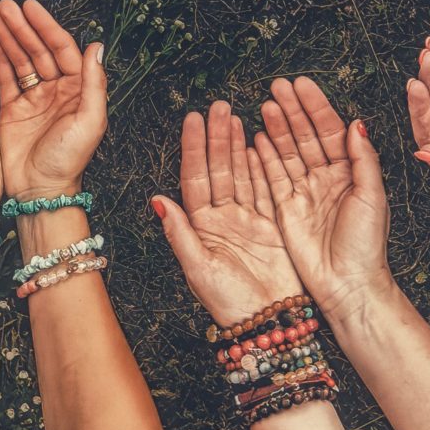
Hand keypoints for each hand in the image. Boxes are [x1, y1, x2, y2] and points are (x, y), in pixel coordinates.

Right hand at [0, 0, 104, 199]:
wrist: (41, 191)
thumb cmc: (69, 160)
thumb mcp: (89, 121)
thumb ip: (94, 83)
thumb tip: (97, 46)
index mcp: (76, 89)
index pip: (61, 47)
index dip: (45, 25)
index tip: (28, 6)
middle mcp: (55, 90)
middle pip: (37, 49)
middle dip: (20, 26)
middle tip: (2, 6)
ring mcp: (33, 99)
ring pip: (19, 60)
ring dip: (6, 38)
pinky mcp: (12, 111)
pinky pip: (3, 78)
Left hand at [153, 102, 304, 325]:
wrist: (268, 322)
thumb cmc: (229, 302)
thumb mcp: (198, 268)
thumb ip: (179, 232)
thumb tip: (157, 200)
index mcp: (201, 226)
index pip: (195, 178)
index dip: (193, 148)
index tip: (192, 119)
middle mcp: (223, 218)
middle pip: (219, 168)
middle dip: (217, 137)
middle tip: (217, 107)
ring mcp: (249, 219)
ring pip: (242, 173)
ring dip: (238, 145)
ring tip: (235, 116)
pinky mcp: (272, 225)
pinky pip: (267, 187)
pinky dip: (264, 165)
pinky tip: (260, 142)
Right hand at [251, 78, 390, 316]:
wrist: (349, 285)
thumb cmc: (366, 244)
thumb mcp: (371, 196)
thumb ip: (362, 158)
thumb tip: (356, 123)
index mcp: (350, 172)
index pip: (330, 130)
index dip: (315, 107)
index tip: (301, 85)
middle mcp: (326, 178)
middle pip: (305, 136)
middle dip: (292, 110)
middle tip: (277, 86)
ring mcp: (304, 192)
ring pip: (287, 152)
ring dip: (277, 128)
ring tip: (265, 105)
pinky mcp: (286, 209)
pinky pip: (272, 177)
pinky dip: (264, 157)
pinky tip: (256, 137)